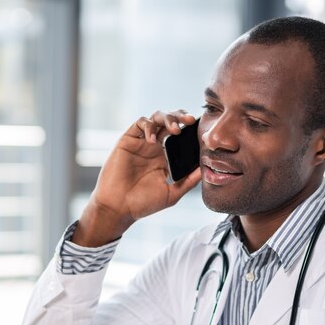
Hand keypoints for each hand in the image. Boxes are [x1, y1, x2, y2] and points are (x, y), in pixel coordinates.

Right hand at [73, 110, 201, 246]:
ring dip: (167, 119)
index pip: (179, 135)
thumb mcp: (172, 194)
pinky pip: (140, 124)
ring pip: (156, 118)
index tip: (200, 130)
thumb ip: (188, 182)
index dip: (189, 129)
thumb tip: (206, 170)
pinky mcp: (127, 140)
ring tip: (175, 129)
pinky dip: (148, 127)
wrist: (119, 207)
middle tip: (190, 121)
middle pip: (169, 121)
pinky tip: (153, 140)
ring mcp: (140, 142)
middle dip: (180, 117)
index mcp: (164, 157)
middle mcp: (153, 147)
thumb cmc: (142, 204)